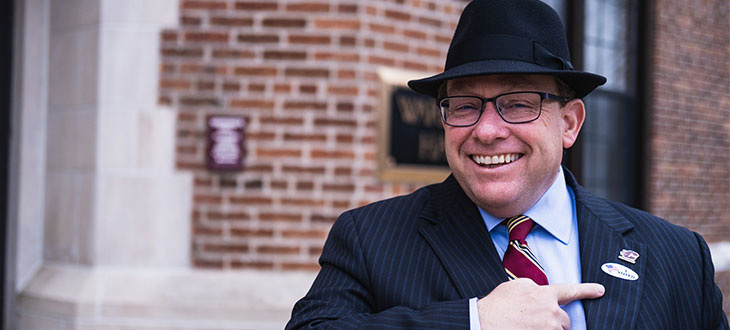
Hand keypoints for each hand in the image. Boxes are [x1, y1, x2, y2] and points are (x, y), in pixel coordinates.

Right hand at [477, 278, 603, 329]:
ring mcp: (548, 329)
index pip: (571, 291)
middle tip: (535, 321)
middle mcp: (551, 312)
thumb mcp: (515, 286)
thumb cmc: (497, 305)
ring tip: (528, 326)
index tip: (600, 290)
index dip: (587, 290)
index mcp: (544, 295)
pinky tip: (528, 328)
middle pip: (565, 320)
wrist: (484, 322)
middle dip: (555, 321)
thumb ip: (533, 287)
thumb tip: (540, 291)